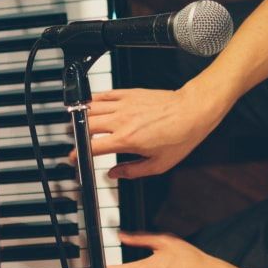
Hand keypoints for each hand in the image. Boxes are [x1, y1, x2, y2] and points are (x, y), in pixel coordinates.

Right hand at [84, 86, 220, 179]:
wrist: (192, 111)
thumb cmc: (180, 136)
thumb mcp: (158, 164)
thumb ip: (132, 171)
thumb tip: (114, 174)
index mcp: (126, 140)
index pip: (92, 147)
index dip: (78, 154)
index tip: (75, 157)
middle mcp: (121, 120)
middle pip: (86, 125)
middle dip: (76, 134)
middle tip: (76, 140)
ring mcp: (124, 104)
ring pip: (91, 108)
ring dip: (82, 116)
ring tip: (80, 124)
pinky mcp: (129, 93)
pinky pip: (104, 94)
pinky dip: (93, 100)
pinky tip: (92, 105)